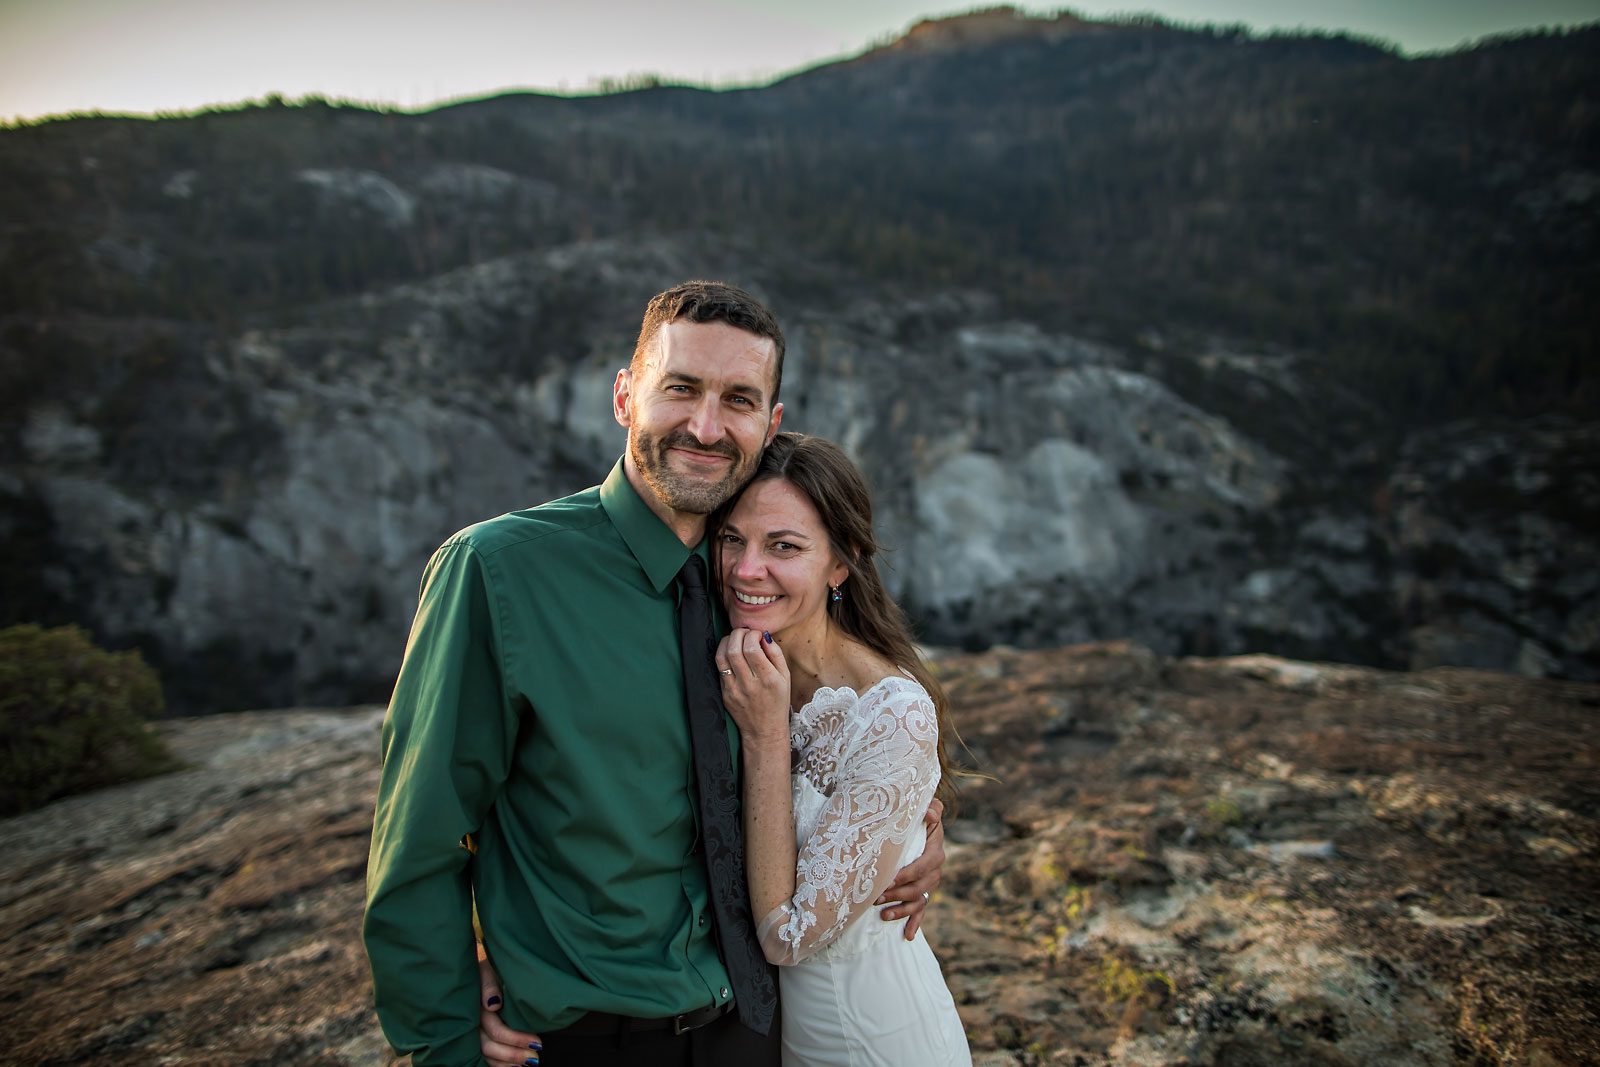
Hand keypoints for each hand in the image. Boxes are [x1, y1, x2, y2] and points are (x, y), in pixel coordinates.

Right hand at [478, 944, 542, 1066]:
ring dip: (507, 1062)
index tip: (537, 1042)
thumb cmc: (485, 966)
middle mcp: (470, 1022)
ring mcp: (469, 1030)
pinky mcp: (472, 1034)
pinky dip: (497, 1064)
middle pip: (489, 1046)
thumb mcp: (488, 968)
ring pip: (485, 1054)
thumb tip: (493, 1005)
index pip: (495, 1029)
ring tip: (528, 1062)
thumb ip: (489, 985)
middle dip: (513, 1054)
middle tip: (535, 1058)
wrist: (473, 966)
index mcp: (475, 1006)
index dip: (515, 1038)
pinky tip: (513, 1066)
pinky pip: (482, 1055)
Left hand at [715, 628, 789, 747]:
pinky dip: (723, 655)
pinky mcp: (724, 694)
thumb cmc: (778, 701)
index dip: (751, 635)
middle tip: (744, 632)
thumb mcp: (786, 677)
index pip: (752, 648)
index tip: (756, 634)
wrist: (764, 729)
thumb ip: (776, 654)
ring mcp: (734, 690)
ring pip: (722, 657)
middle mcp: (749, 684)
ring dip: (727, 642)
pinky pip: (719, 669)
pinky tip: (731, 653)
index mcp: (768, 679)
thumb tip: (764, 636)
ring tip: (735, 639)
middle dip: (738, 634)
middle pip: (734, 650)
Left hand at [875, 798, 944, 938]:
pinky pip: (921, 911)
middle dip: (898, 894)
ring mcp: (930, 883)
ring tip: (883, 915)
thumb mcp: (921, 811)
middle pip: (919, 887)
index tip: (889, 879)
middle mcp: (935, 868)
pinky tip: (907, 936)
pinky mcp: (923, 893)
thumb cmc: (915, 818)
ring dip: (902, 910)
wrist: (917, 826)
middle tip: (876, 897)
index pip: (923, 865)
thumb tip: (931, 812)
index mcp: (935, 850)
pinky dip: (914, 924)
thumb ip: (930, 809)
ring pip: (918, 900)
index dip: (907, 874)